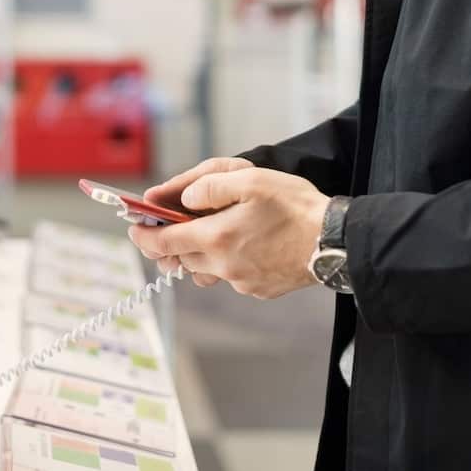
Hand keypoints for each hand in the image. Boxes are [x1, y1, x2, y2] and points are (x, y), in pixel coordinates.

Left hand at [129, 167, 329, 298]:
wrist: (336, 242)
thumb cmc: (296, 208)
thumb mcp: (251, 181)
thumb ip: (210, 187)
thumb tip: (185, 199)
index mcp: (217, 237)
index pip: (165, 242)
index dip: (144, 236)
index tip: (134, 229)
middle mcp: (223, 265)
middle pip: (181, 258)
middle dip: (169, 244)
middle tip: (166, 228)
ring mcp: (241, 281)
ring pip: (204, 270)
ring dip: (197, 254)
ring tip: (206, 235)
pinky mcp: (258, 289)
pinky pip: (230, 276)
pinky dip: (225, 262)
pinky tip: (241, 246)